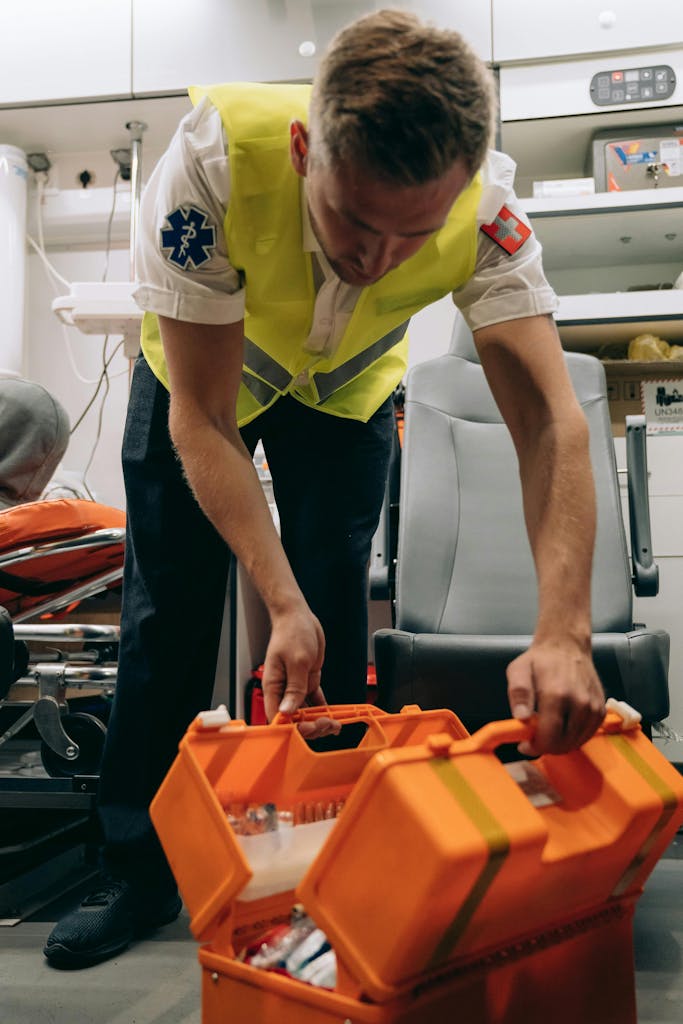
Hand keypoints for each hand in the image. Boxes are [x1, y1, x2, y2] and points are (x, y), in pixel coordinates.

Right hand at [261, 606, 340, 739]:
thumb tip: (287, 711)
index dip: (292, 727)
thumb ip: (294, 688)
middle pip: (293, 718)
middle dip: (310, 726)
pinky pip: (314, 700)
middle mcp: (283, 689)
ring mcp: (296, 686)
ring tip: (333, 724)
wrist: (298, 617)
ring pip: (305, 712)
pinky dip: (323, 709)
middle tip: (326, 724)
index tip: (308, 728)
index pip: (277, 716)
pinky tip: (332, 715)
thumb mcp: (297, 661)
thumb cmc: (292, 633)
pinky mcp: (307, 681)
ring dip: (318, 720)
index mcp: (273, 686)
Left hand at [506, 639, 604, 755]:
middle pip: (563, 744)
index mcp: (557, 694)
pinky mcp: (600, 710)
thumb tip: (521, 717)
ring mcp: (593, 707)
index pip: (549, 737)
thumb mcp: (519, 670)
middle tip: (534, 738)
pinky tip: (562, 727)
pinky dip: (573, 738)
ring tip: (547, 730)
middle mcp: (579, 703)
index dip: (535, 747)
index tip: (525, 745)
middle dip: (546, 747)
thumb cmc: (541, 660)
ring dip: (560, 743)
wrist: (567, 646)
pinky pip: (587, 735)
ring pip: (576, 742)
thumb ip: (518, 694)